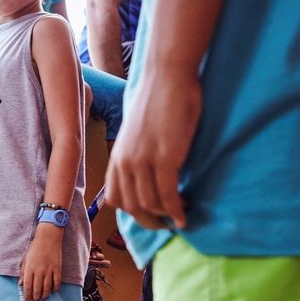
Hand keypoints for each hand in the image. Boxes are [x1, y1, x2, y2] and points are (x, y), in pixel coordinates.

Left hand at [19, 227, 63, 300]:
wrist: (48, 238)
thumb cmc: (35, 248)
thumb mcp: (25, 260)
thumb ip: (23, 273)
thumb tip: (21, 284)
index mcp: (29, 269)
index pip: (27, 287)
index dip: (27, 296)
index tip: (27, 300)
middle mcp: (39, 271)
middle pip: (37, 290)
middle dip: (36, 298)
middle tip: (35, 300)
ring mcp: (49, 270)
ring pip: (47, 288)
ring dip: (45, 295)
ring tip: (43, 298)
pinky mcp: (57, 268)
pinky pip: (57, 282)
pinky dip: (55, 288)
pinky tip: (53, 291)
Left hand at [104, 67, 200, 230]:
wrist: (167, 75)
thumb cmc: (158, 99)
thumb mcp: (138, 131)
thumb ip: (136, 152)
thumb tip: (145, 170)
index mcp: (117, 156)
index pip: (114, 199)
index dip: (131, 213)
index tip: (149, 216)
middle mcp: (125, 162)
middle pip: (131, 207)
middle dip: (150, 221)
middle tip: (167, 225)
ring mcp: (143, 161)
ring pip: (150, 204)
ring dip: (166, 217)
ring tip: (180, 215)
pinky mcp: (165, 158)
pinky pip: (168, 195)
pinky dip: (176, 211)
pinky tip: (185, 216)